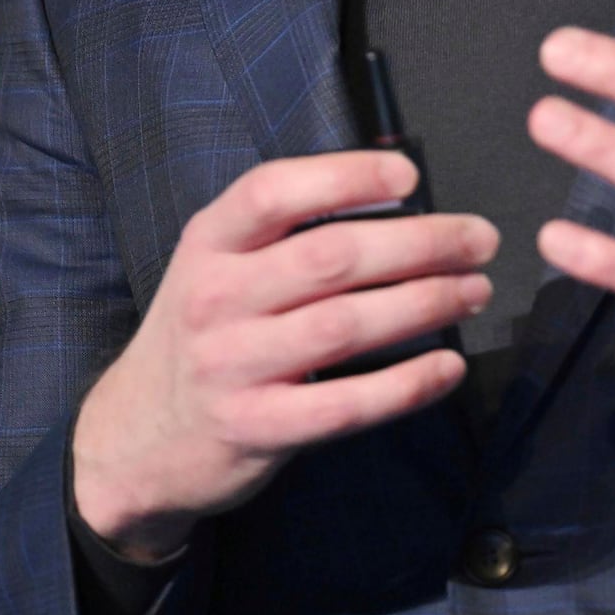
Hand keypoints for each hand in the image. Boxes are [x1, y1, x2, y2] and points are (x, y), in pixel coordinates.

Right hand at [72, 151, 496, 561]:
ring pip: (344, 327)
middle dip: (419, 244)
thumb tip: (398, 198)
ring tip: (475, 291)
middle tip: (479, 240)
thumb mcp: (220, 264)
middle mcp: (216, 298)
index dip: (346, 177)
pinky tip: (447, 366)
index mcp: (209, 242)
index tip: (409, 176)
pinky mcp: (256, 429)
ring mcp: (233, 367)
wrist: (135, 438)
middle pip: (330, 259)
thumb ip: (287, 231)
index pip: (274, 191)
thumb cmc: (206, 332)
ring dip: (424, 304)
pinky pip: (345, 406)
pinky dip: (406, 385)